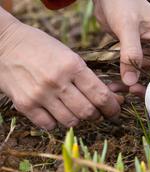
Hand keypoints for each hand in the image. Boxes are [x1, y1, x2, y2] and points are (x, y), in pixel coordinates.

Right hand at [0, 10, 121, 129]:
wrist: (4, 45)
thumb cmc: (42, 48)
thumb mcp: (69, 55)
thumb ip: (87, 77)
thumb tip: (108, 97)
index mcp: (72, 66)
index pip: (100, 95)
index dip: (112, 107)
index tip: (115, 110)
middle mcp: (57, 82)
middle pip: (87, 112)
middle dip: (98, 115)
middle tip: (98, 113)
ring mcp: (40, 95)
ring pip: (71, 121)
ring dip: (79, 119)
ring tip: (77, 111)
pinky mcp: (25, 105)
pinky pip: (50, 125)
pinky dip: (58, 122)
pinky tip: (57, 113)